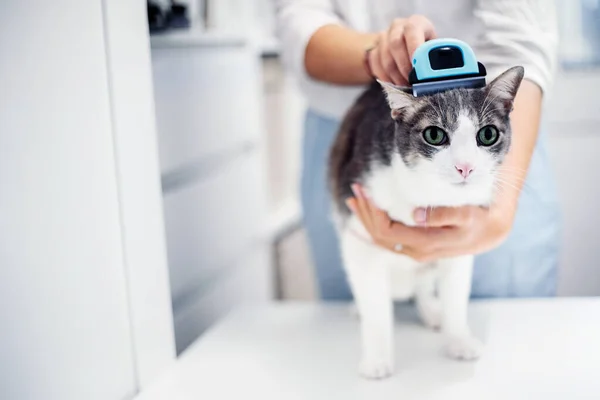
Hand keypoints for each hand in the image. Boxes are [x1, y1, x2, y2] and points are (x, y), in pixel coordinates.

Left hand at [345, 184, 512, 261]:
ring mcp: (415, 251)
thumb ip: (443, 214)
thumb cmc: (478, 219)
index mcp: (424, 244)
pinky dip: (374, 223)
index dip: (372, 212)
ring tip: (355, 198)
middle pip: (378, 235)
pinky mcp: (416, 246)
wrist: (490, 232)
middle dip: (365, 212)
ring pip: (380, 238)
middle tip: (356, 188)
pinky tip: (367, 212)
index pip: (386, 231)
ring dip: (366, 217)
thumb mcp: (466, 214)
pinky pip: (388, 238)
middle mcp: (415, 251)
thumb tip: (416, 214)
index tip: (366, 191)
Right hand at [367, 15, 436, 84]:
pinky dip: (386, 79)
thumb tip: (439, 70)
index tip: (418, 67)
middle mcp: (397, 27)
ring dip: (396, 76)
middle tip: (412, 81)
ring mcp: (383, 38)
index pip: (412, 30)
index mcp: (415, 23)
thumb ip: (435, 55)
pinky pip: (375, 66)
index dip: (415, 48)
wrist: (408, 48)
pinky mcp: (373, 51)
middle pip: (395, 44)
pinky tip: (395, 84)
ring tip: (406, 85)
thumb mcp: (435, 49)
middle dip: (404, 66)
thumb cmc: (426, 50)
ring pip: (385, 59)